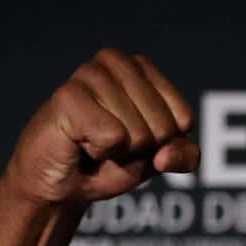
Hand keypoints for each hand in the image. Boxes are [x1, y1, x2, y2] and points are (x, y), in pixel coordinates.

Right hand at [4, 48, 198, 206]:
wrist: (60, 183)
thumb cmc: (109, 162)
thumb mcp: (159, 159)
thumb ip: (183, 155)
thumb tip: (165, 154)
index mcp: (143, 68)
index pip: (184, 119)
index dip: (163, 145)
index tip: (135, 142)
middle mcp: (117, 61)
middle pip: (163, 127)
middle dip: (140, 151)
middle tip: (110, 145)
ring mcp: (90, 73)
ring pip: (139, 134)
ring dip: (119, 153)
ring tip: (93, 142)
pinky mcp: (69, 95)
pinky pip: (112, 137)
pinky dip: (100, 152)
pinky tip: (79, 142)